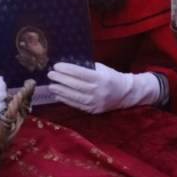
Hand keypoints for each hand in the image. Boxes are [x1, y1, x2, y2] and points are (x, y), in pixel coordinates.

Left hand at [47, 61, 162, 113]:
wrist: (125, 94)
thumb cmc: (111, 77)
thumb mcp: (102, 69)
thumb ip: (86, 68)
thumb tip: (67, 67)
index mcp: (101, 78)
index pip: (81, 73)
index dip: (67, 69)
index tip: (56, 66)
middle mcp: (98, 91)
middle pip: (76, 85)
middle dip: (61, 79)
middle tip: (50, 75)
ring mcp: (95, 102)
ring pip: (75, 96)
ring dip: (61, 91)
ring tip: (51, 85)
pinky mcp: (93, 110)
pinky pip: (77, 105)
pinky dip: (66, 100)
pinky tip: (58, 95)